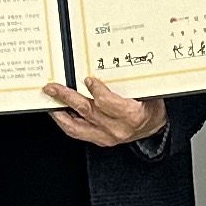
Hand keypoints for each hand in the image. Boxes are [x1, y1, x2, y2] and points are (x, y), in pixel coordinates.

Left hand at [44, 77, 168, 148]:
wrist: (155, 128)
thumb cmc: (151, 107)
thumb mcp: (148, 92)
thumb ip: (129, 82)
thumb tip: (107, 65)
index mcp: (131, 115)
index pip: (107, 102)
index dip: (95, 90)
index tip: (87, 78)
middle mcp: (117, 128)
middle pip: (87, 111)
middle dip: (67, 97)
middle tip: (53, 87)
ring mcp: (107, 137)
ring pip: (77, 126)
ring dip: (61, 112)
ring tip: (50, 100)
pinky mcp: (100, 141)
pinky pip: (77, 133)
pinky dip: (66, 122)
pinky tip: (59, 112)